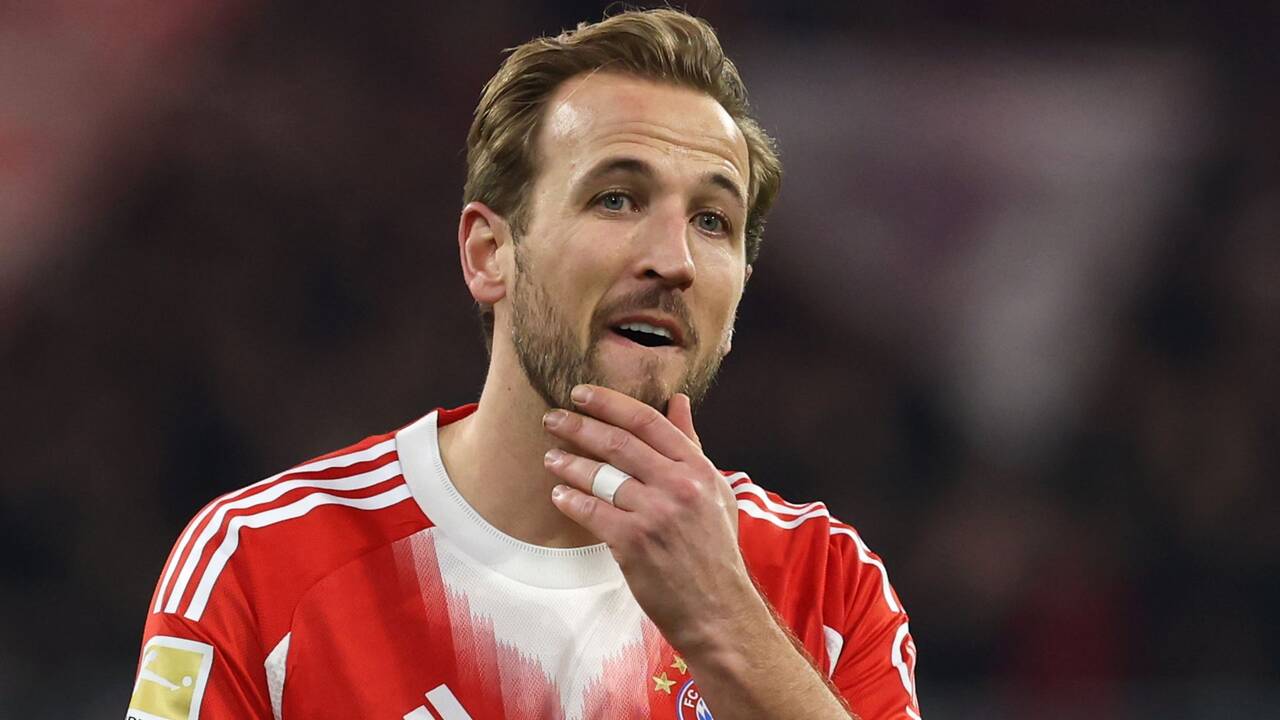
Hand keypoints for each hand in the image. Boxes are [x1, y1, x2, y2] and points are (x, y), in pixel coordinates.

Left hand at [542, 384, 752, 652]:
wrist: (717, 608)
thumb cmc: (714, 550)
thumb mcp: (714, 491)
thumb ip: (691, 445)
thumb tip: (679, 402)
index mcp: (698, 469)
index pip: (648, 422)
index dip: (610, 403)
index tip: (582, 393)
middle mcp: (678, 486)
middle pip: (618, 443)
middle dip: (580, 426)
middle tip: (553, 417)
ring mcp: (655, 513)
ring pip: (601, 476)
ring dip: (569, 463)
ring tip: (551, 457)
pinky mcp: (633, 543)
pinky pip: (591, 512)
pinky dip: (571, 500)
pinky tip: (559, 494)